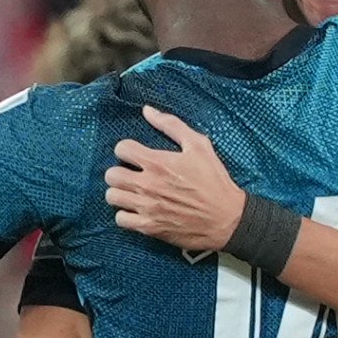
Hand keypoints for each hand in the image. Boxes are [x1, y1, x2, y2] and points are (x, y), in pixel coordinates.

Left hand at [106, 110, 244, 254]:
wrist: (226, 217)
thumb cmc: (214, 180)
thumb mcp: (199, 145)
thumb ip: (171, 125)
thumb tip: (148, 111)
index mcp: (158, 163)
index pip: (121, 149)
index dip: (126, 149)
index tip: (135, 155)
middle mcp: (148, 185)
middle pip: (111, 174)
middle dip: (119, 171)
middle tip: (132, 174)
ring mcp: (147, 207)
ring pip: (112, 196)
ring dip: (120, 192)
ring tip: (132, 191)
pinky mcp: (149, 227)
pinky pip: (120, 219)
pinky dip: (125, 214)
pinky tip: (136, 209)